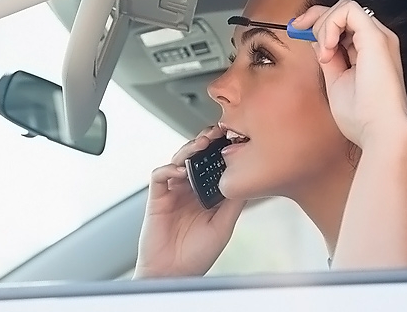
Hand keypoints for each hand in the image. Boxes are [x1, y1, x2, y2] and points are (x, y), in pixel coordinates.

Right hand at [133, 125, 245, 278]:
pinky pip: (160, 175)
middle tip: (217, 132)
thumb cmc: (198, 255)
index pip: (214, 164)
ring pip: (179, 160)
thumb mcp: (224, 225)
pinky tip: (180, 170)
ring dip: (189, 149)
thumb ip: (234, 202)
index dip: (221, 149)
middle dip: (206, 142)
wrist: (174, 274)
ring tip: (201, 145)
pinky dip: (169, 168)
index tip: (233, 137)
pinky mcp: (157, 197)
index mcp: (207, 194)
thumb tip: (250, 179)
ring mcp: (174, 191)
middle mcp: (190, 189)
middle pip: (196, 156)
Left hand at [292, 0, 406, 145]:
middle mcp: (378, 40)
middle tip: (298, 31)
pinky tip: (328, 49)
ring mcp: (380, 37)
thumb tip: (317, 42)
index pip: (343, 23)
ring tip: (324, 56)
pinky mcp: (377, 38)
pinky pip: (349, 11)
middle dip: (315, 17)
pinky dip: (331, 25)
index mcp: (370, 50)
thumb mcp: (336, 81)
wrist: (380, 132)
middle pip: (343, 10)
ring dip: (324, 25)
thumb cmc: (362, 117)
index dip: (318, 22)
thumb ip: (329, 59)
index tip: (296, 30)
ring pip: (345, 7)